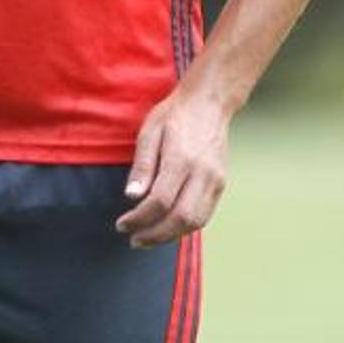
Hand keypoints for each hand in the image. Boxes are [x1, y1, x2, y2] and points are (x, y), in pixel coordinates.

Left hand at [115, 87, 231, 247]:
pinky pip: (204, 215)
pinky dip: (185, 227)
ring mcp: (215, 180)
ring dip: (170, 236)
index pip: (160, 201)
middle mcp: (203, 173)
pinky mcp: (221, 184)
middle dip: (154, 235)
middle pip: (181, 218)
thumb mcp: (149, 132)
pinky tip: (167, 228)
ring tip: (148, 238)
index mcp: (181, 158)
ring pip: (195, 222)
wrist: (208, 103)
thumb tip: (132, 196)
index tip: (122, 224)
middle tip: (134, 239)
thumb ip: (142, 165)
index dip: (139, 218)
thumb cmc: (175, 114)